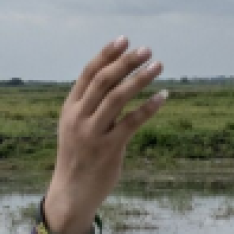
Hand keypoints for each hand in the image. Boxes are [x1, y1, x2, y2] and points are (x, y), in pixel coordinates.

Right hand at [44, 37, 166, 233]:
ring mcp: (92, 134)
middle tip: (146, 50)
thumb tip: (115, 80)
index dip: (106, 55)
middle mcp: (78, 118)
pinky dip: (148, 108)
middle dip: (126, 63)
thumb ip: (90, 106)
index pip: (88, 74)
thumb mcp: (76, 127)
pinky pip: (131, 123)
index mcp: (70, 108)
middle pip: (104, 81)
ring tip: (158, 66)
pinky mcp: (108, 150)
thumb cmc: (79, 156)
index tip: (124, 39)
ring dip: (139, 79)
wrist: (71, 193)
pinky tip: (162, 97)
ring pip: (117, 98)